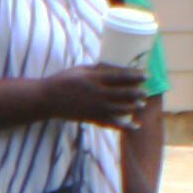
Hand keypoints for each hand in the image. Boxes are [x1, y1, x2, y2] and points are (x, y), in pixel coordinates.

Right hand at [37, 64, 151, 127]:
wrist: (46, 100)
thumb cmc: (62, 80)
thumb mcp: (80, 69)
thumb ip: (98, 69)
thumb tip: (115, 67)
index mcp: (94, 79)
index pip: (119, 77)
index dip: (134, 76)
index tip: (145, 75)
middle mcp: (96, 94)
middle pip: (122, 93)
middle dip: (137, 92)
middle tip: (146, 91)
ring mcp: (94, 108)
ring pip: (120, 108)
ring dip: (133, 107)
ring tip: (142, 105)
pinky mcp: (91, 118)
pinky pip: (111, 123)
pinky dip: (124, 125)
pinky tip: (135, 125)